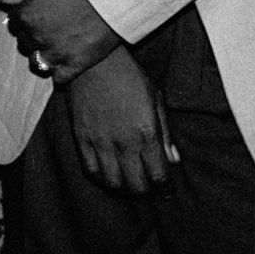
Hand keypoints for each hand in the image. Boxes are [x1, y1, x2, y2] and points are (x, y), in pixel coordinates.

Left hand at [0, 0, 119, 82]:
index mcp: (26, 14)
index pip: (13, 22)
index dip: (23, 17)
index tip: (35, 14)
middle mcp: (36, 36)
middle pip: (23, 43)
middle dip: (30, 36)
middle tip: (47, 28)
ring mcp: (55, 53)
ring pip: (36, 62)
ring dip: (41, 55)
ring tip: (54, 46)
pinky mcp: (75, 65)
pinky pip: (58, 77)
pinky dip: (59, 71)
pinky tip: (66, 61)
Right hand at [63, 46, 178, 194]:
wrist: (92, 61)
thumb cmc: (129, 77)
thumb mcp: (156, 99)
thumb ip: (165, 132)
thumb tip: (173, 159)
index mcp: (147, 133)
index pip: (159, 176)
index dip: (165, 189)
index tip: (167, 191)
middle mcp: (124, 143)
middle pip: (137, 186)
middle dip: (146, 192)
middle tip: (149, 189)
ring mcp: (100, 142)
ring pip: (113, 183)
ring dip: (124, 189)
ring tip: (128, 184)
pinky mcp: (81, 138)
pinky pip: (90, 170)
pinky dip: (101, 178)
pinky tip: (108, 175)